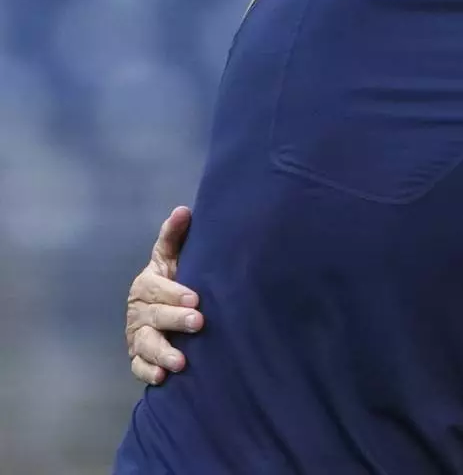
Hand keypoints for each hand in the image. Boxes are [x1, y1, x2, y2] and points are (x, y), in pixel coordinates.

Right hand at [126, 206, 204, 384]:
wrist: (165, 310)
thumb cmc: (174, 280)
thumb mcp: (172, 258)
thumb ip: (174, 236)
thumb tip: (184, 209)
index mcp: (146, 285)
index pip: (155, 288)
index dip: (173, 293)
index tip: (196, 297)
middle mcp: (138, 312)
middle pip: (153, 317)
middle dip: (175, 320)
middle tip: (199, 322)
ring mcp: (137, 336)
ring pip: (145, 345)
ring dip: (162, 353)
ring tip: (181, 362)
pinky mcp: (139, 358)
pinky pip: (139, 368)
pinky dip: (149, 372)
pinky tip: (163, 377)